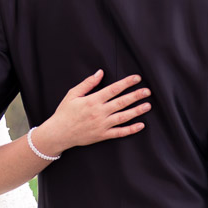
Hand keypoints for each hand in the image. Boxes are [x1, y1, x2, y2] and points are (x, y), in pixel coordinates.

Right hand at [30, 70, 150, 156]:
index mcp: (93, 100)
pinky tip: (141, 125)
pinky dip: (131, 129)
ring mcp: (102, 125)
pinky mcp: (102, 135)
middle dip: (136, 95)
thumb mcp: (72, 94)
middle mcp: (99, 112)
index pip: (113, 89)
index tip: (137, 78)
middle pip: (122, 102)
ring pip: (123, 117)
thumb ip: (88, 83)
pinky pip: (119, 132)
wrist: (59, 133)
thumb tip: (100, 72)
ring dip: (137, 111)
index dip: (126, 83)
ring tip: (148, 105)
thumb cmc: (65, 112)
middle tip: (147, 91)